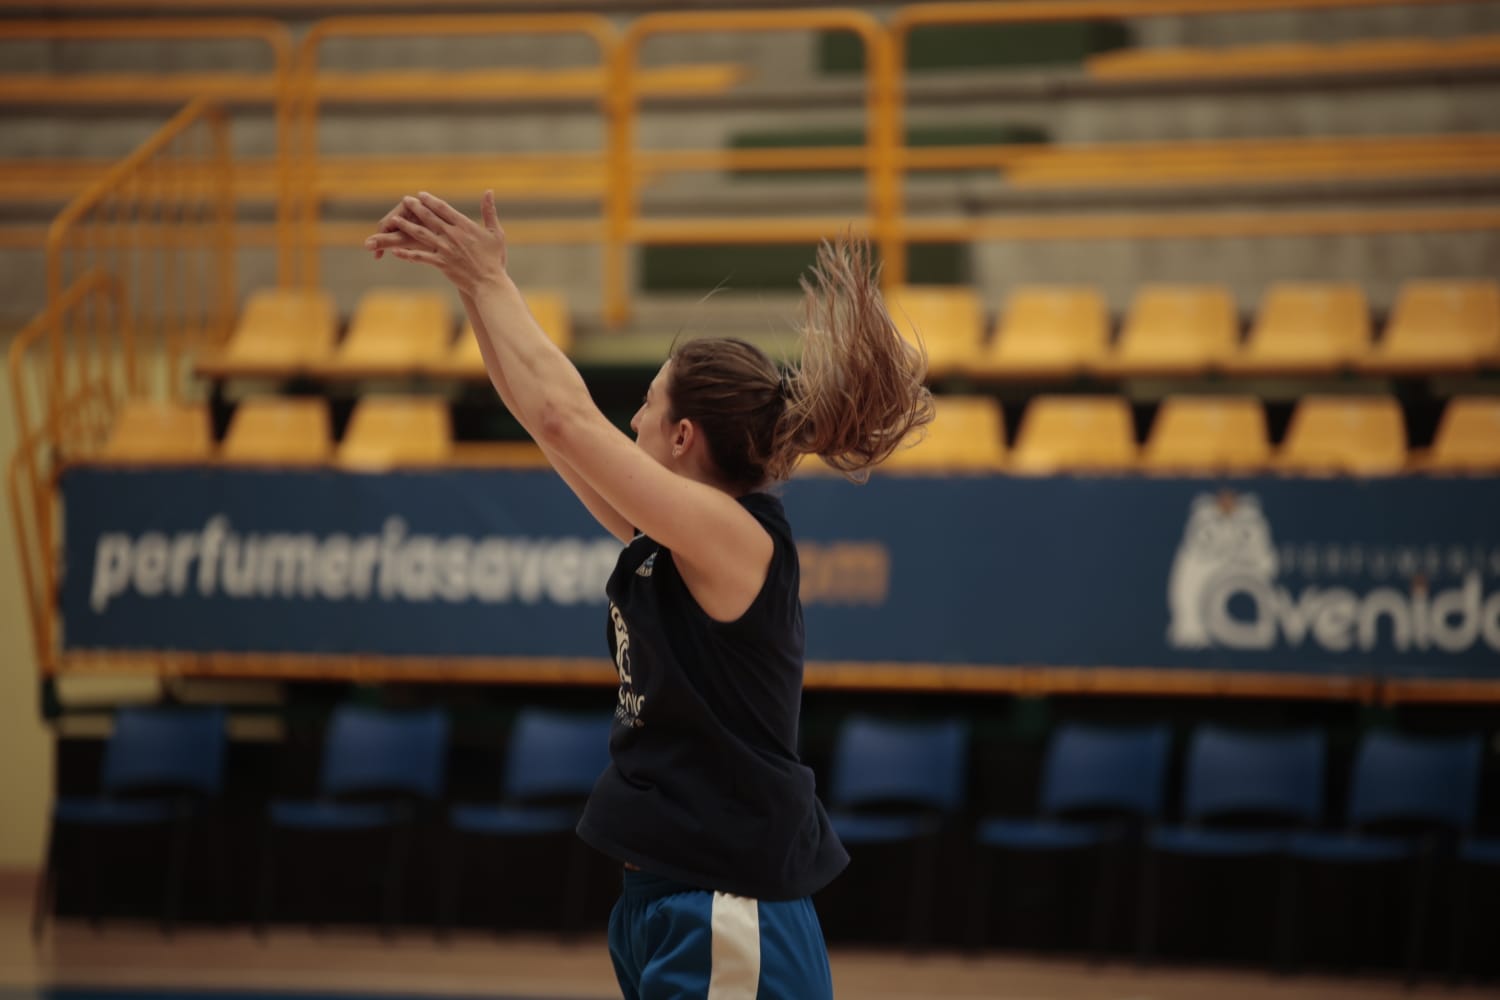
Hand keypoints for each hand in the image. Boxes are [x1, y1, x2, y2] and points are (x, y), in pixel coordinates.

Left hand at [363, 190, 509, 293]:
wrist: (489, 283)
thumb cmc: (494, 259)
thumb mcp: (496, 232)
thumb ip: (489, 211)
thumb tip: (489, 191)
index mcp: (465, 226)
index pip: (444, 208)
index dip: (430, 200)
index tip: (421, 195)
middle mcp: (452, 235)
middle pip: (429, 217)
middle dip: (416, 207)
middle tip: (405, 200)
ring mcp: (445, 249)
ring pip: (421, 234)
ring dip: (407, 226)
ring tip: (395, 220)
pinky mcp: (441, 263)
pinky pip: (421, 257)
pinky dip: (408, 254)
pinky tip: (396, 250)